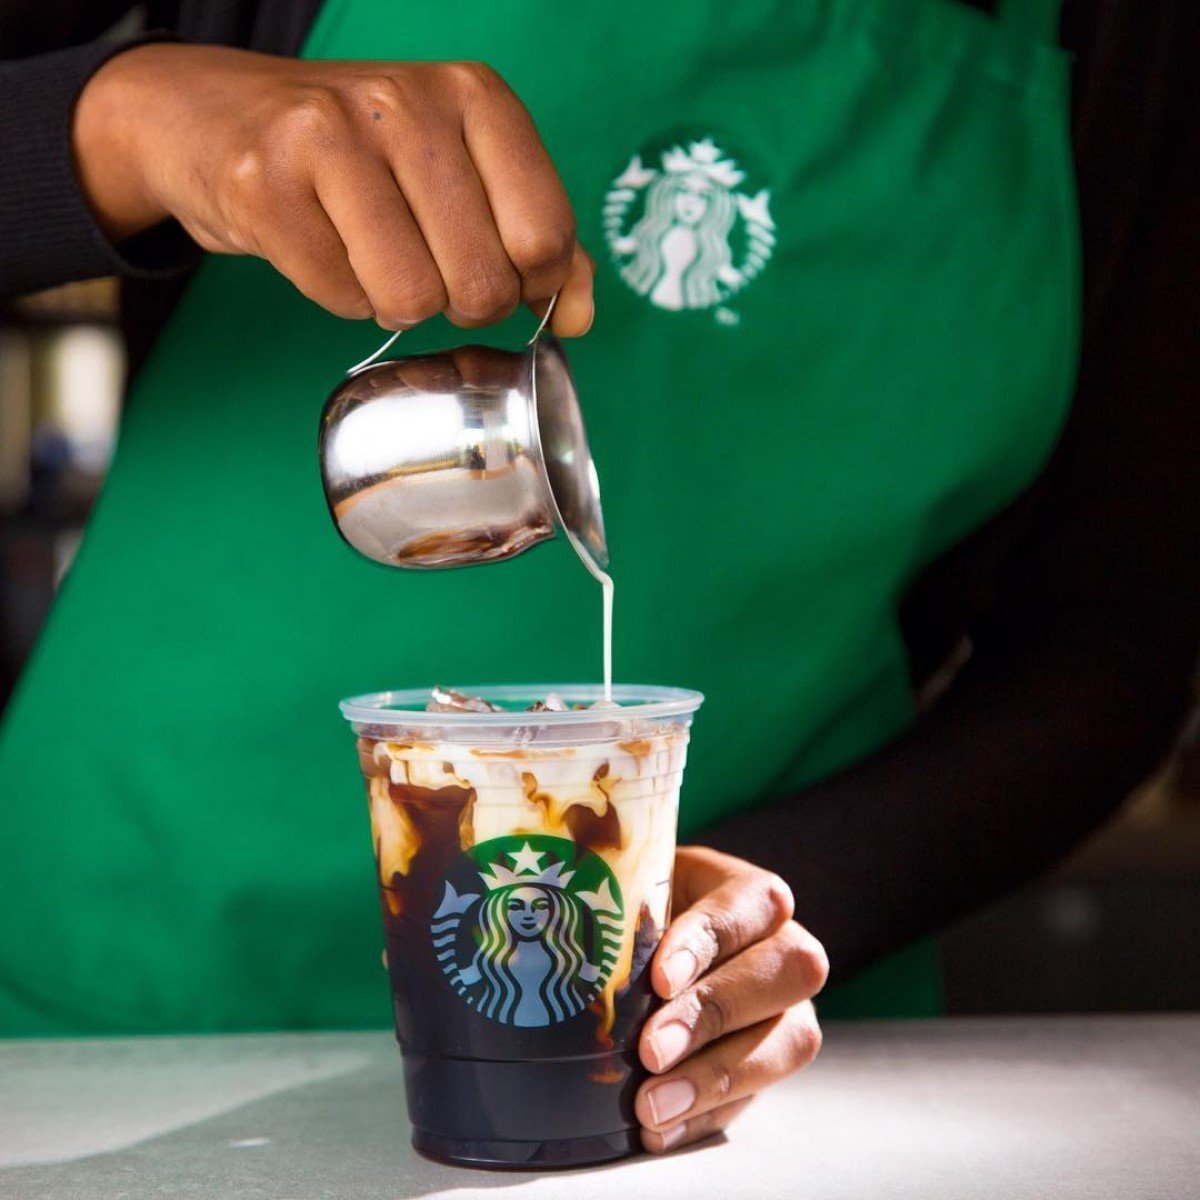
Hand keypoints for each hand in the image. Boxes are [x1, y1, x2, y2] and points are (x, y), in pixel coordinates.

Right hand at [73, 45, 592, 334]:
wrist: (214, 118)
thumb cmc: (363, 160)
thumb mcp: (464, 177)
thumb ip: (539, 242)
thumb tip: (581, 317)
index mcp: (475, 97)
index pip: (546, 237)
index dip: (528, 284)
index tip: (496, 268)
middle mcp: (409, 103)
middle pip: (482, 283)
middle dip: (457, 302)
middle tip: (423, 264)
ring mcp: (331, 135)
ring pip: (411, 299)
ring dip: (393, 302)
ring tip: (369, 252)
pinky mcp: (266, 182)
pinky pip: (340, 298)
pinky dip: (337, 295)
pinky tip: (321, 245)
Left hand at [637, 846, 827, 1152]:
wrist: (647, 958)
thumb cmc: (638, 916)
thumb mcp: (632, 898)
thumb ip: (619, 913)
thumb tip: (555, 938)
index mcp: (748, 893)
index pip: (750, 902)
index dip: (710, 939)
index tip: (659, 979)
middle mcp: (784, 944)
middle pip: (788, 969)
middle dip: (715, 1012)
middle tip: (650, 1050)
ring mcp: (788, 1007)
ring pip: (790, 1039)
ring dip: (717, 1076)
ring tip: (652, 1104)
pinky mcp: (771, 1062)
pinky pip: (758, 1096)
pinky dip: (707, 1116)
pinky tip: (661, 1129)